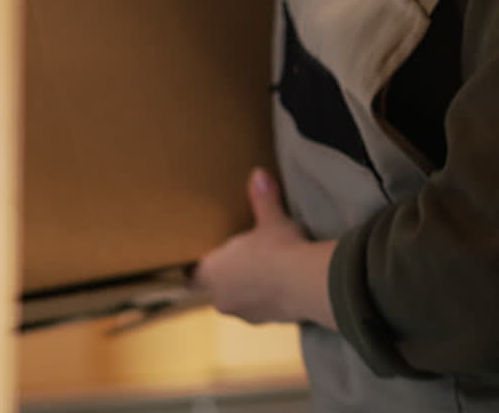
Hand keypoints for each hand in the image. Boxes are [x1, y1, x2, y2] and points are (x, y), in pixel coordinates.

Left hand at [194, 168, 337, 327]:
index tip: (204, 261)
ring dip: (251, 290)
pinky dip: (271, 299)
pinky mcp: (270, 322)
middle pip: (218, 289)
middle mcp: (222, 299)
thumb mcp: (270, 219)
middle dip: (229, 278)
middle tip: (243, 261)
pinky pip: (264, 309)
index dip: (197, 270)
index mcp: (212, 273)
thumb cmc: (278, 248)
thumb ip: (262, 199)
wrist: (306, 283)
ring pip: (241, 301)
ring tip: (268, 273)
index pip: (192, 277)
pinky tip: (285, 286)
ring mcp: (246, 314)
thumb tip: (258, 174)